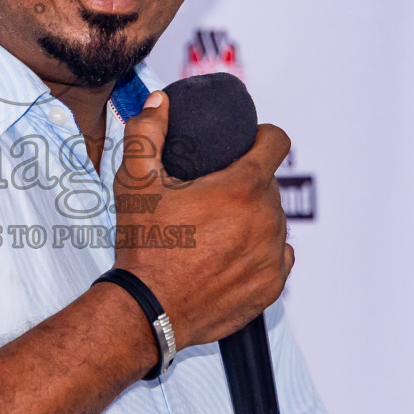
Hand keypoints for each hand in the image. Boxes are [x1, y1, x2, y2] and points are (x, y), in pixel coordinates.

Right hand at [113, 89, 293, 349]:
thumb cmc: (144, 247)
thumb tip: (159, 102)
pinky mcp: (272, 286)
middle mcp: (267, 219)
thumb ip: (147, 133)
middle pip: (270, 185)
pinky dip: (259, 252)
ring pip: (274, 221)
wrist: (147, 311)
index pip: (277, 142)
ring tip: (217, 229)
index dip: (262, 137)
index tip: (246, 144)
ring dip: (253, 218)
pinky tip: (228, 256)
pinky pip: (278, 256)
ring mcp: (273, 255)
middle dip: (247, 184)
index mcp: (242, 188)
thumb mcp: (135, 182)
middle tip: (212, 195)